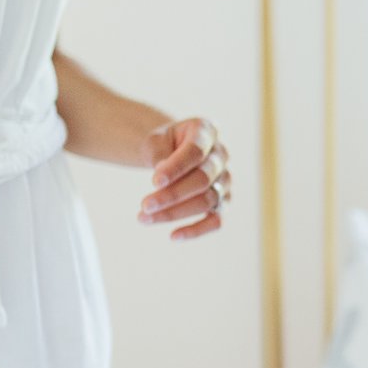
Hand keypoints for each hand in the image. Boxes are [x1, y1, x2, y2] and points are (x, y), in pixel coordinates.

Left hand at [137, 118, 230, 240]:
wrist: (172, 150)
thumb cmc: (163, 144)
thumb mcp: (154, 140)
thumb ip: (158, 153)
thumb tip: (162, 178)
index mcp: (206, 132)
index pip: (195, 152)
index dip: (176, 168)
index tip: (153, 182)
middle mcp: (220, 155)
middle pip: (203, 179)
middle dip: (172, 195)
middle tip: (144, 205)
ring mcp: (224, 179)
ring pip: (208, 201)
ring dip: (176, 212)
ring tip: (143, 218)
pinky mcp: (222, 201)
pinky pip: (216, 220)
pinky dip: (197, 230)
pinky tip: (173, 236)